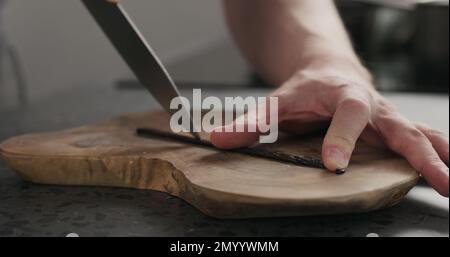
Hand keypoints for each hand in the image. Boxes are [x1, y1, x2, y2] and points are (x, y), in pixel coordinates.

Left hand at [210, 57, 448, 196]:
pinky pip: (424, 141)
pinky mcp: (396, 130)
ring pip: (422, 136)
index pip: (346, 116)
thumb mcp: (279, 102)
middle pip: (401, 129)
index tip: (333, 165)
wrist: (331, 72)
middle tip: (437, 178)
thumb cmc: (308, 89)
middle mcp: (373, 108)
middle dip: (420, 155)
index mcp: (343, 96)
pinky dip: (440, 155)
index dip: (340, 139)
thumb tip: (216, 139)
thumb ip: (251, 122)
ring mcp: (389, 120)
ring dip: (441, 159)